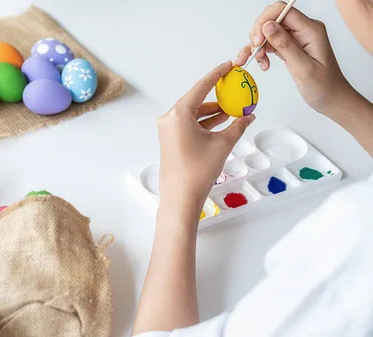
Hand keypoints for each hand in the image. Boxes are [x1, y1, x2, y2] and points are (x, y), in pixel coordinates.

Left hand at [157, 61, 254, 219]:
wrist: (180, 197)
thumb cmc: (198, 171)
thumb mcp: (223, 144)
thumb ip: (237, 126)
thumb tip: (249, 115)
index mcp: (178, 114)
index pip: (201, 87)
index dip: (216, 75)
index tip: (228, 65)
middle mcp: (169, 118)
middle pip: (196, 100)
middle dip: (217, 97)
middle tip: (234, 90)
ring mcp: (167, 129)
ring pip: (193, 113)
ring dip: (212, 112)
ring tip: (233, 111)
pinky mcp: (169, 139)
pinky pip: (188, 124)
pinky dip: (204, 122)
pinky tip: (222, 123)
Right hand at [235, 2, 353, 116]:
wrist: (331, 97)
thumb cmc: (323, 85)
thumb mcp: (303, 67)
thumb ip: (285, 45)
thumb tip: (268, 26)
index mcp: (311, 30)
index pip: (282, 11)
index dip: (264, 22)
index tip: (257, 42)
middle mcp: (303, 29)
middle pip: (272, 18)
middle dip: (258, 34)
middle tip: (256, 52)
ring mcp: (296, 37)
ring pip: (267, 30)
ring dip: (257, 45)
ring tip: (258, 61)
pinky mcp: (290, 45)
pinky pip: (269, 41)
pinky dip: (260, 51)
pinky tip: (262, 63)